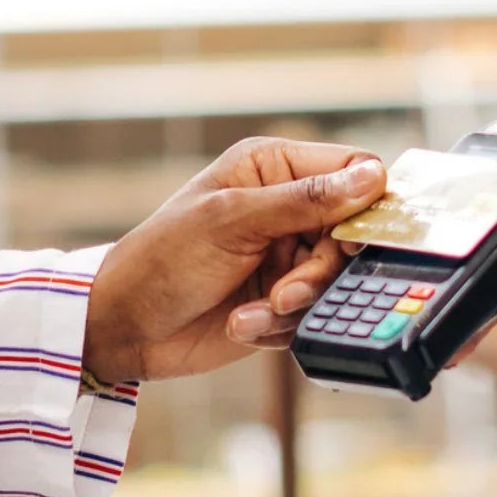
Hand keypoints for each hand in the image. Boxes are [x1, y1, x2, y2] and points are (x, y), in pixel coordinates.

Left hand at [85, 136, 385, 381]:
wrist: (124, 328)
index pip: (353, 170)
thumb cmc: (163, 258)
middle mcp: (288, 208)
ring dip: (297, 303)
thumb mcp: (231, 221)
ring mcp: (287, 256)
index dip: (365, 204)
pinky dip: (282, 326)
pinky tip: (242, 322)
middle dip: (321, 270)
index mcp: (274, 168)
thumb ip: (304, 200)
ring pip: (337, 279)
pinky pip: (314, 314)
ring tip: (258, 312)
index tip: (351, 240)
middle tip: (286, 293)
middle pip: (352, 233)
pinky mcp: (284, 300)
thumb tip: (372, 178)